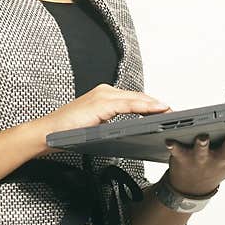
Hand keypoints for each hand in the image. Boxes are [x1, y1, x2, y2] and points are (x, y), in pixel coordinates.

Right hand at [36, 83, 171, 154]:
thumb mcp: (95, 126)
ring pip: (137, 99)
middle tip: (177, 113)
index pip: (134, 99)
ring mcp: (104, 95)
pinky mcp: (102, 103)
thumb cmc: (67, 132)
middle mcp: (105, 91)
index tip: (168, 112)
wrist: (47, 133)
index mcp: (104, 95)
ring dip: (157, 105)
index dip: (152, 105)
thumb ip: (110, 123)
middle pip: (139, 97)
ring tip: (173, 112)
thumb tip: (130, 131)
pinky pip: (130, 104)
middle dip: (159, 105)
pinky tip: (158, 110)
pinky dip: (146, 107)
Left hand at [163, 130, 224, 195]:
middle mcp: (220, 160)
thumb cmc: (219, 170)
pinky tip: (170, 140)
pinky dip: (174, 147)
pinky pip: (177, 151)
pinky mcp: (183, 157)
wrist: (191, 187)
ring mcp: (201, 160)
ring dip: (203, 145)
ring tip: (203, 137)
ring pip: (203, 152)